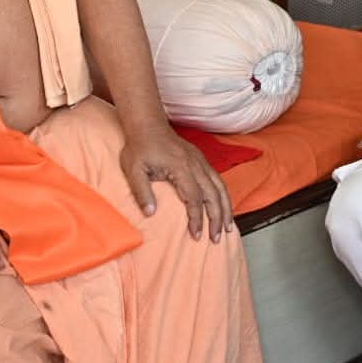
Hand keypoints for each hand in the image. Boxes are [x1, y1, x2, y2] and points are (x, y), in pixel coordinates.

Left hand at [120, 124, 232, 241]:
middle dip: (217, 218)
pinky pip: (218, 179)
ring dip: (226, 208)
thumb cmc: (139, 147)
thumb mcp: (133, 169)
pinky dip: (224, 195)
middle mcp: (195, 165)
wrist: (147, 124)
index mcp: (180, 168)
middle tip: (217, 238)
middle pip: (213, 195)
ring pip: (220, 187)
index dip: (197, 218)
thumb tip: (150, 213)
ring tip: (228, 227)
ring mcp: (200, 161)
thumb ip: (141, 192)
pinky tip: (224, 206)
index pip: (194, 198)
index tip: (196, 235)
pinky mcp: (201, 160)